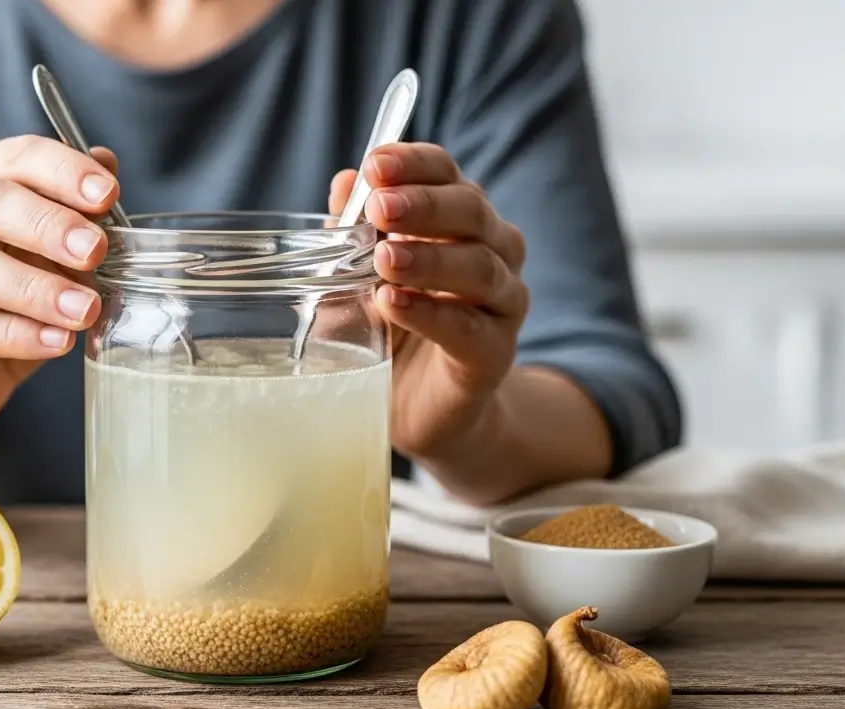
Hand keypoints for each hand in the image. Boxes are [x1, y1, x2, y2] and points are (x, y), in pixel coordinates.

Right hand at [0, 135, 119, 430]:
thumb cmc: (9, 301)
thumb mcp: (52, 254)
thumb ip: (76, 210)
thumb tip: (106, 163)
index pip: (12, 158)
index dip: (62, 171)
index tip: (107, 195)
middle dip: (46, 224)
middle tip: (95, 251)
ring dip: (34, 288)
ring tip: (84, 309)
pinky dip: (15, 335)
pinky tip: (56, 341)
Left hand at [328, 142, 528, 459]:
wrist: (415, 408)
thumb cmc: (389, 329)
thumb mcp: (357, 277)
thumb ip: (353, 234)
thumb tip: (344, 183)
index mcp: (457, 220)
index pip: (446, 173)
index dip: (414, 163)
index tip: (375, 163)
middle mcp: (491, 251)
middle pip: (471, 211)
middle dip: (423, 205)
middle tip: (380, 207)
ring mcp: (500, 303)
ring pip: (479, 266)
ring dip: (429, 258)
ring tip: (383, 260)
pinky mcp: (495, 354)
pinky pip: (470, 328)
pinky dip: (432, 313)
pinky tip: (394, 304)